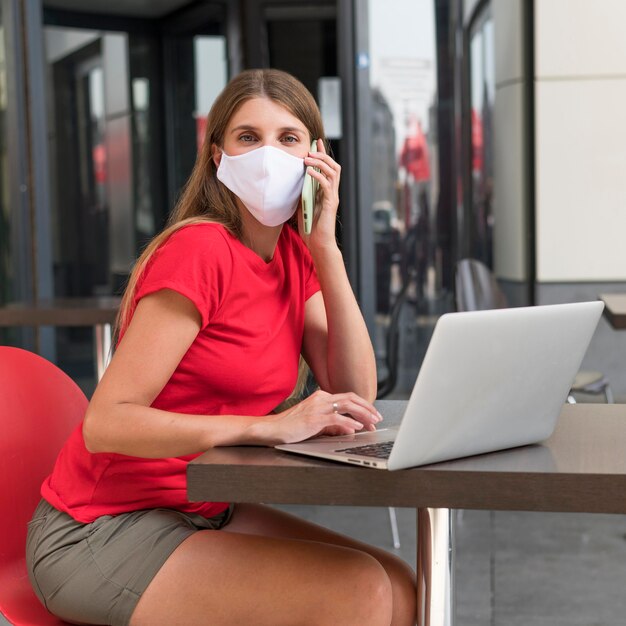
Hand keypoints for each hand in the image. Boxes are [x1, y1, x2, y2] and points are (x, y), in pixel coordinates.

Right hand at [262, 390, 382, 444]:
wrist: (273, 429)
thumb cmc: (292, 427)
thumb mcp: (316, 423)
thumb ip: (332, 424)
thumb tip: (350, 428)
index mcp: (321, 397)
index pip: (348, 397)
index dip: (363, 406)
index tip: (372, 415)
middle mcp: (322, 398)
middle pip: (351, 398)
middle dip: (367, 408)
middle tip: (378, 418)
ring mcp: (318, 407)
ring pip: (347, 406)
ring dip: (363, 414)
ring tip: (372, 422)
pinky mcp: (315, 417)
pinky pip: (337, 418)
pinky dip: (349, 423)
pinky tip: (357, 428)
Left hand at [298, 139, 340, 250]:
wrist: (318, 244)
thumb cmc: (310, 228)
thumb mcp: (302, 206)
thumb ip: (301, 193)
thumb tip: (293, 181)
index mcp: (326, 192)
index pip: (327, 168)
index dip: (323, 155)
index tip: (316, 143)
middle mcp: (331, 192)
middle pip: (334, 167)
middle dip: (323, 156)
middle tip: (311, 150)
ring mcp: (332, 198)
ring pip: (333, 173)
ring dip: (320, 163)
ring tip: (308, 159)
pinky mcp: (330, 204)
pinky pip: (327, 185)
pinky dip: (318, 176)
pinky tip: (310, 173)